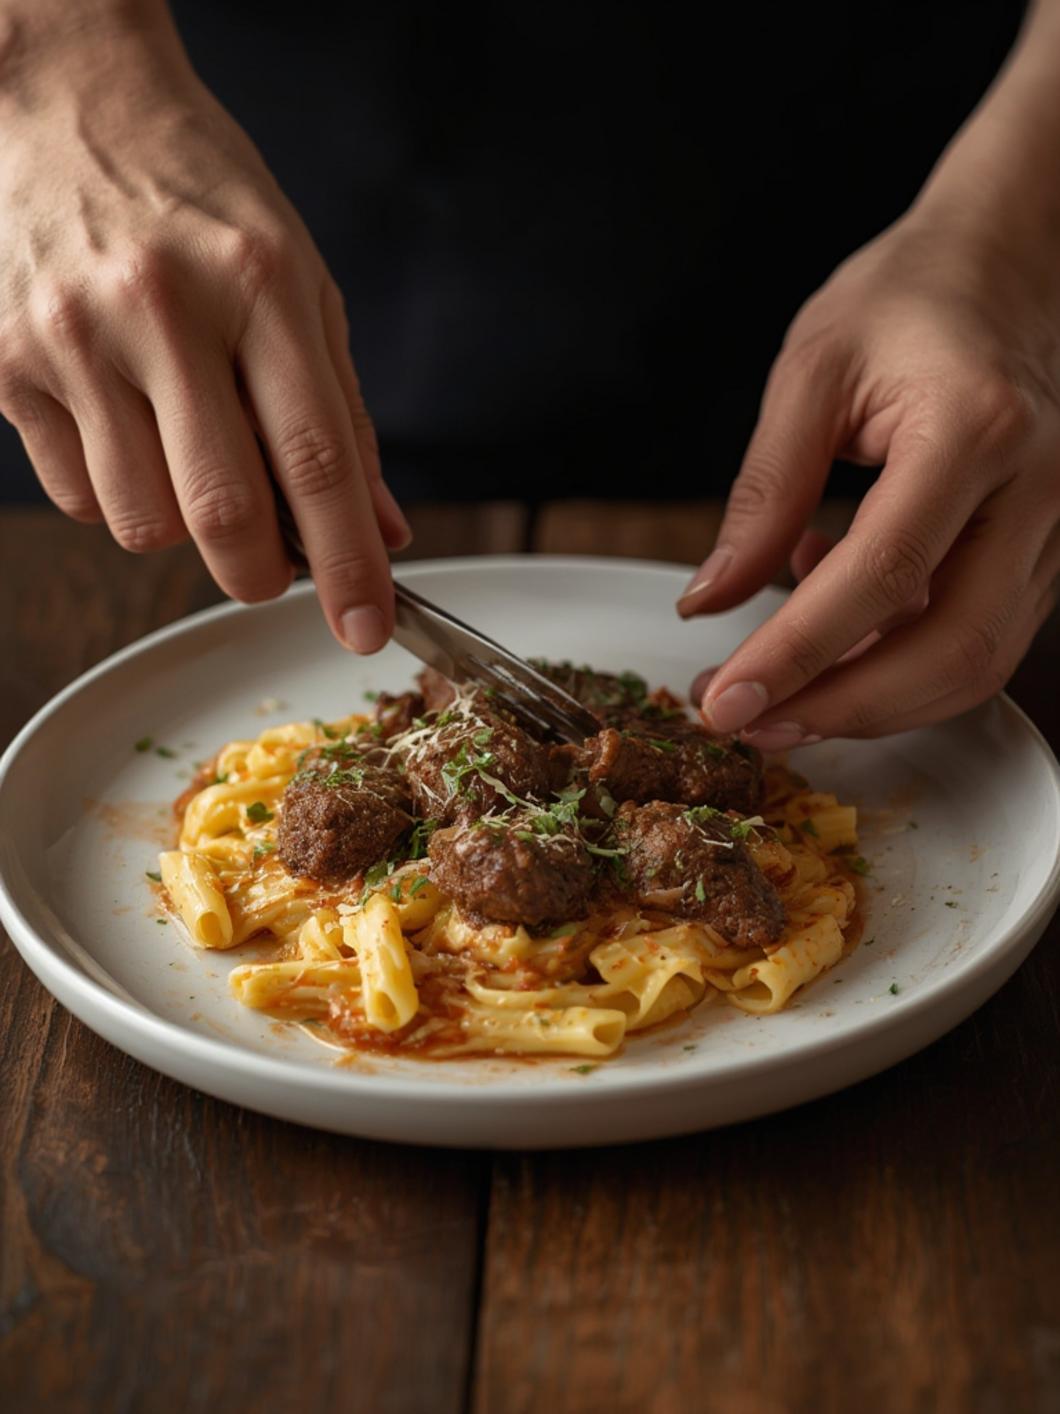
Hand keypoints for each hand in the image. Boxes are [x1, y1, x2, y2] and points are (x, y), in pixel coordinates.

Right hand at [0, 20, 407, 651]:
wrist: (65, 103)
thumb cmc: (200, 199)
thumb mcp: (299, 283)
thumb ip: (343, 414)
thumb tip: (379, 529)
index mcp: (260, 282)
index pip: (317, 461)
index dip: (347, 563)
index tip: (365, 626)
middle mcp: (162, 309)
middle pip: (224, 514)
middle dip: (262, 573)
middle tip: (273, 567)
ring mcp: (73, 337)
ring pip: (143, 524)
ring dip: (183, 530)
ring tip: (188, 459)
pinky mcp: (6, 363)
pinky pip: (78, 498)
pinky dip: (119, 495)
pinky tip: (126, 429)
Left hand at [677, 214, 1059, 744]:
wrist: (1012, 260)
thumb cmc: (911, 297)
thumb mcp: (812, 372)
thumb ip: (762, 495)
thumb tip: (709, 602)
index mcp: (976, 429)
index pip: (883, 575)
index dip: (798, 653)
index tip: (725, 699)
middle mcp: (1039, 490)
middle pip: (953, 648)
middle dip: (842, 707)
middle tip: (749, 722)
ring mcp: (1059, 527)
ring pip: (977, 662)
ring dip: (871, 698)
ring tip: (774, 687)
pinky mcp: (1048, 551)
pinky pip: (980, 636)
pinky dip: (899, 658)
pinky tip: (831, 619)